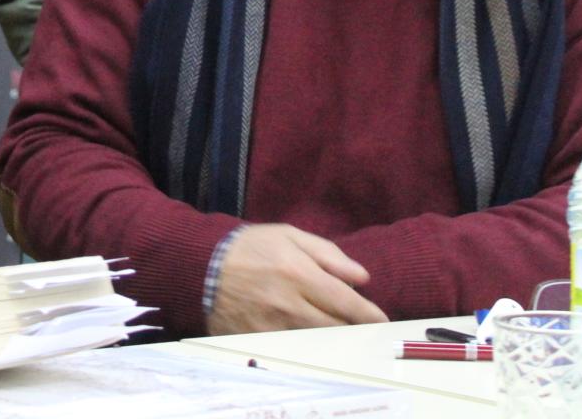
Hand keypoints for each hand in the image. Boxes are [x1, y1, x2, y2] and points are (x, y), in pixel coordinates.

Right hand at [208, 224, 387, 334]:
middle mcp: (289, 303)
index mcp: (299, 273)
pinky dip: (305, 343)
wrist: (200, 264)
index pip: (346, 302)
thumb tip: (362, 277)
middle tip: (363, 327)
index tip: (381, 320)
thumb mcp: (288, 235)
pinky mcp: (258, 339)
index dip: (369, 314)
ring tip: (338, 329)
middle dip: (354, 328)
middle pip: (336, 327)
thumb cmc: (249, 246)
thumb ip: (327, 254)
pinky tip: (307, 335)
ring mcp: (273, 325)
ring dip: (332, 337)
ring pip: (317, 341)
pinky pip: (292, 347)